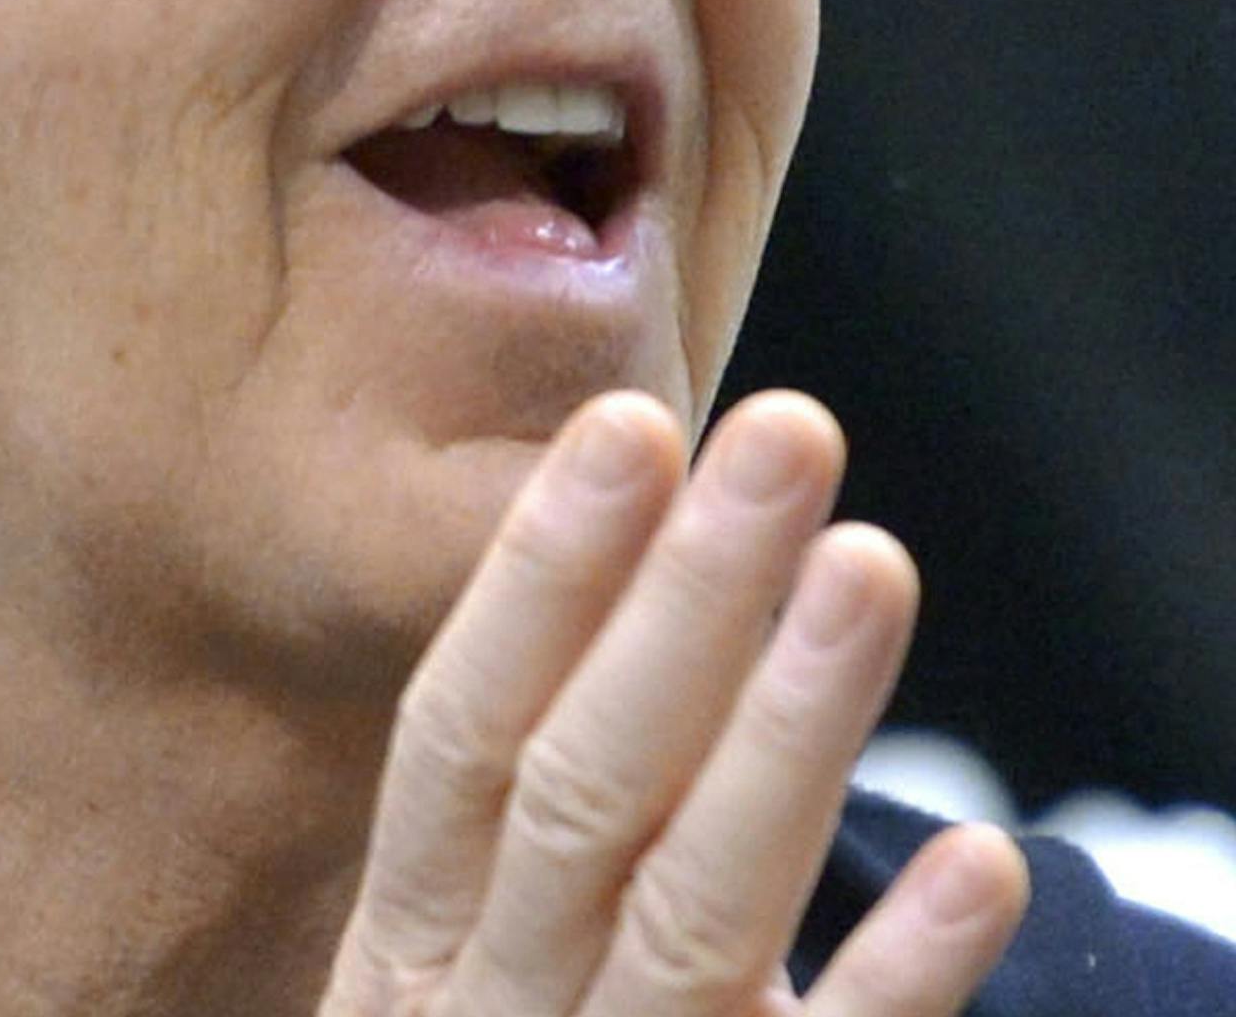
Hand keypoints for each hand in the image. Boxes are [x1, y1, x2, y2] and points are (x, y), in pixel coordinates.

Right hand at [321, 392, 1029, 1015]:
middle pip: (582, 794)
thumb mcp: (443, 963)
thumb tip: (631, 575)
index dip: (540, 580)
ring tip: (876, 563)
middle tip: (791, 438)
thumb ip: (513, 816)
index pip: (459, 731)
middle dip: (685, 605)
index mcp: (402, 942)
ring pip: (693, 914)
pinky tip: (983, 859)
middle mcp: (480, 1016)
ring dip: (787, 734)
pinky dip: (897, 983)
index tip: (630, 426)